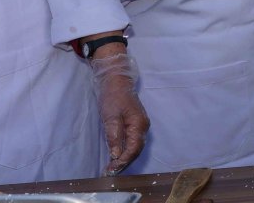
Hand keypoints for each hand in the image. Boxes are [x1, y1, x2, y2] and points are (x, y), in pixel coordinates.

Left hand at [90, 51, 148, 175]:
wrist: (116, 81)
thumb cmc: (113, 97)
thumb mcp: (111, 116)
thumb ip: (114, 136)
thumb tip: (116, 154)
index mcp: (139, 124)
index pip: (133, 148)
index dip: (123, 161)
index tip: (112, 169)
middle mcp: (143, 127)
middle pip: (136, 150)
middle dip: (124, 162)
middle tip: (110, 172)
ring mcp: (140, 125)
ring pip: (134, 147)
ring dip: (124, 158)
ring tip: (112, 167)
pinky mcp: (135, 124)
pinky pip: (132, 141)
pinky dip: (125, 150)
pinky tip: (117, 155)